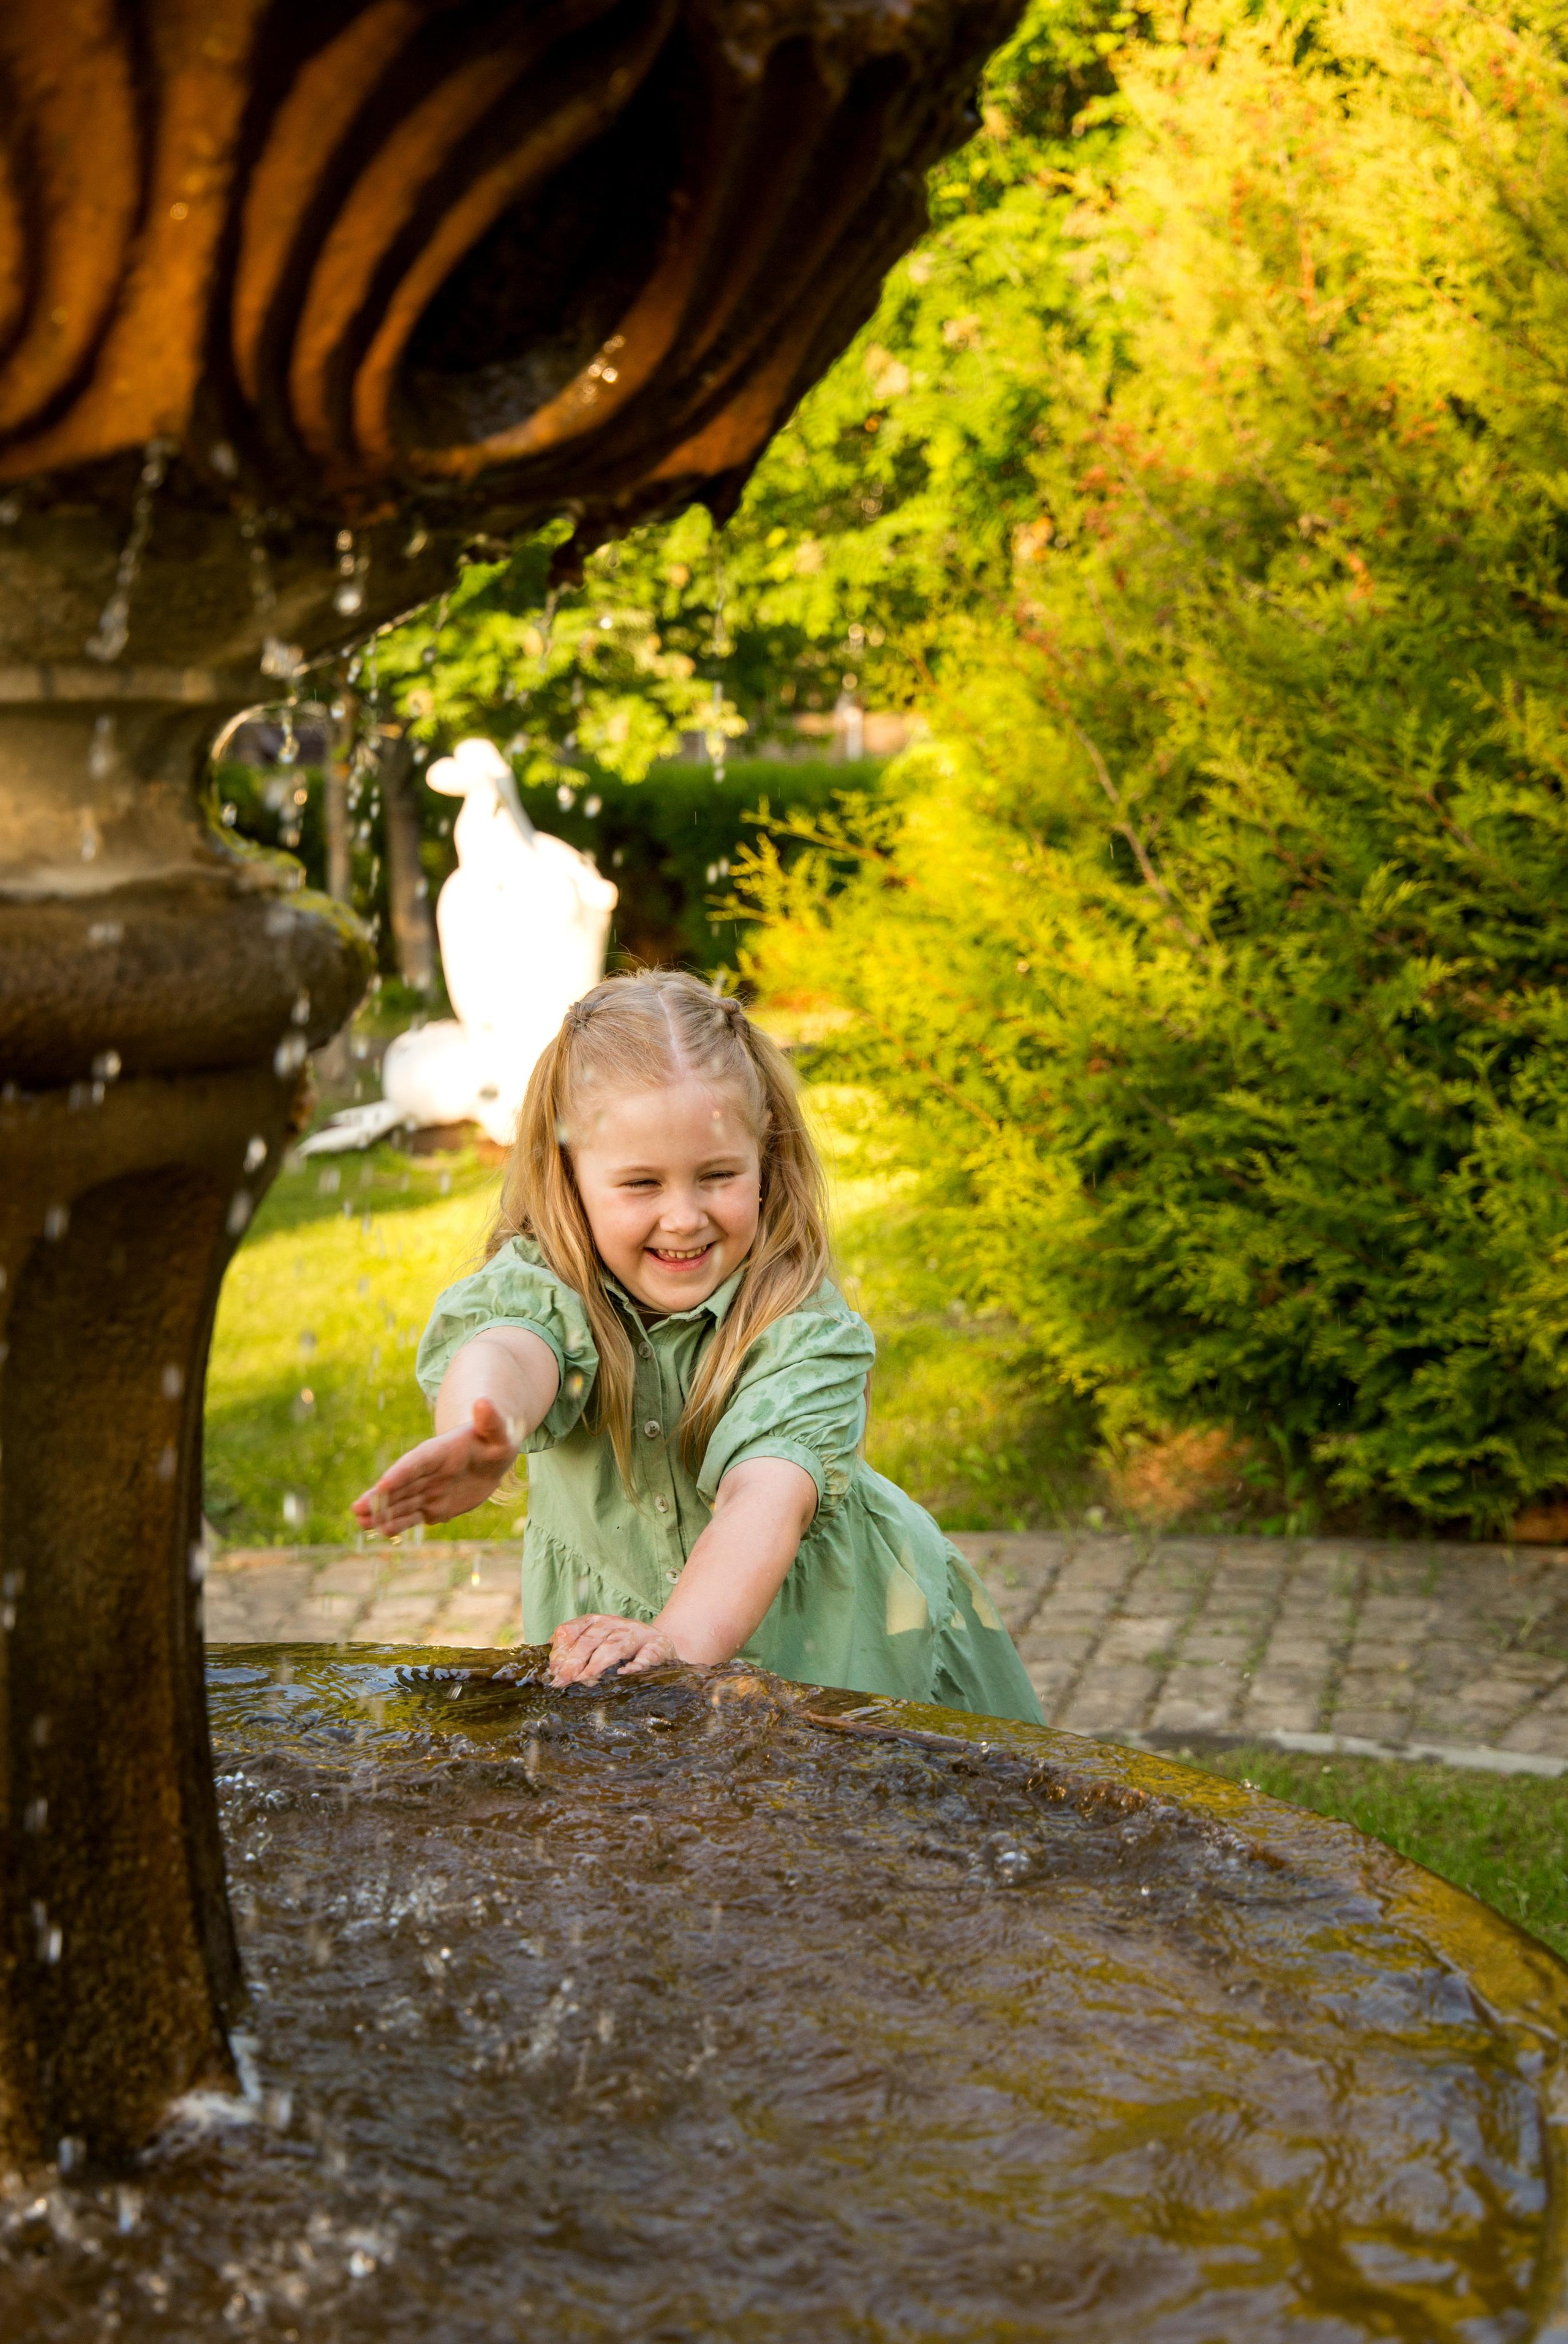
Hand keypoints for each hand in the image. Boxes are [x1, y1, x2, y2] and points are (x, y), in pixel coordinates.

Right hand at [351, 1397, 516, 1534]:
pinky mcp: (433, 1507)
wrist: (492, 1459)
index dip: (400, 1474)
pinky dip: (399, 1524)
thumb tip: (484, 1401)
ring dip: (383, 1513)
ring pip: (402, 1503)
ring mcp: (428, 1490)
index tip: (382, 1485)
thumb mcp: (499, 1432)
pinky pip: (413, 1516)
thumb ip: (491, 1421)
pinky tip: (381, 1531)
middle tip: (357, 1509)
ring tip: (361, 1522)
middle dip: (379, 1498)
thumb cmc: (495, 1441)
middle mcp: (428, 1472)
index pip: (417, 1462)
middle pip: (401, 1486)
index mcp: (438, 1451)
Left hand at [547, 1614, 680, 1686]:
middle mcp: (614, 1624)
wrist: (659, 1645)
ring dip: (599, 1662)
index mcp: (595, 1622)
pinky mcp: (658, 1646)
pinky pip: (647, 1654)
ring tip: (587, 1679)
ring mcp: (637, 1633)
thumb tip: (553, 1670)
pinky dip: (636, 1664)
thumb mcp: (595, 1645)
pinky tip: (626, 1673)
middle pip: (591, 1638)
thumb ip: (575, 1654)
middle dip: (575, 1660)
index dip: (561, 1649)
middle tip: (564, 1680)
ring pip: (615, 1645)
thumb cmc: (621, 1648)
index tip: (553, 1669)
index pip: (572, 1629)